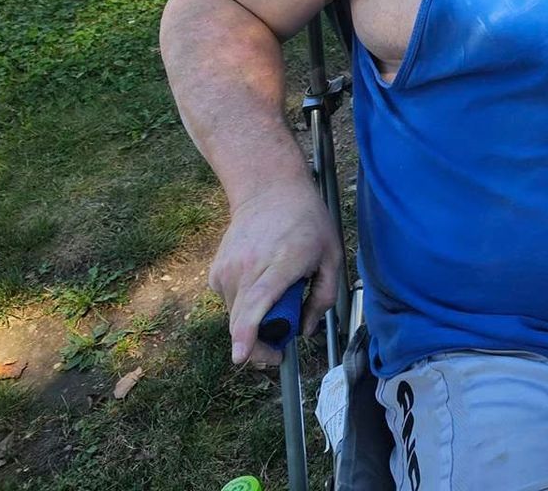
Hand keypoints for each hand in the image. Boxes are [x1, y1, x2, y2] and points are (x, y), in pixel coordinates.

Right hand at [208, 178, 341, 367]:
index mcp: (279, 265)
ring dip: (253, 321)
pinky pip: (229, 301)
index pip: (256, 306)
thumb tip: (305, 331)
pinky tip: (259, 282)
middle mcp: (247, 268)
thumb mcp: (331, 256)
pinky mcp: (216, 272)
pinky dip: (244, 303)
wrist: (270, 191)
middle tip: (279, 346)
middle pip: (241, 323)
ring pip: (234, 316)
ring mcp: (227, 270)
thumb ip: (323, 297)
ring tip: (276, 295)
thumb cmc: (306, 221)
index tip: (241, 356)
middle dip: (258, 345)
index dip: (247, 336)